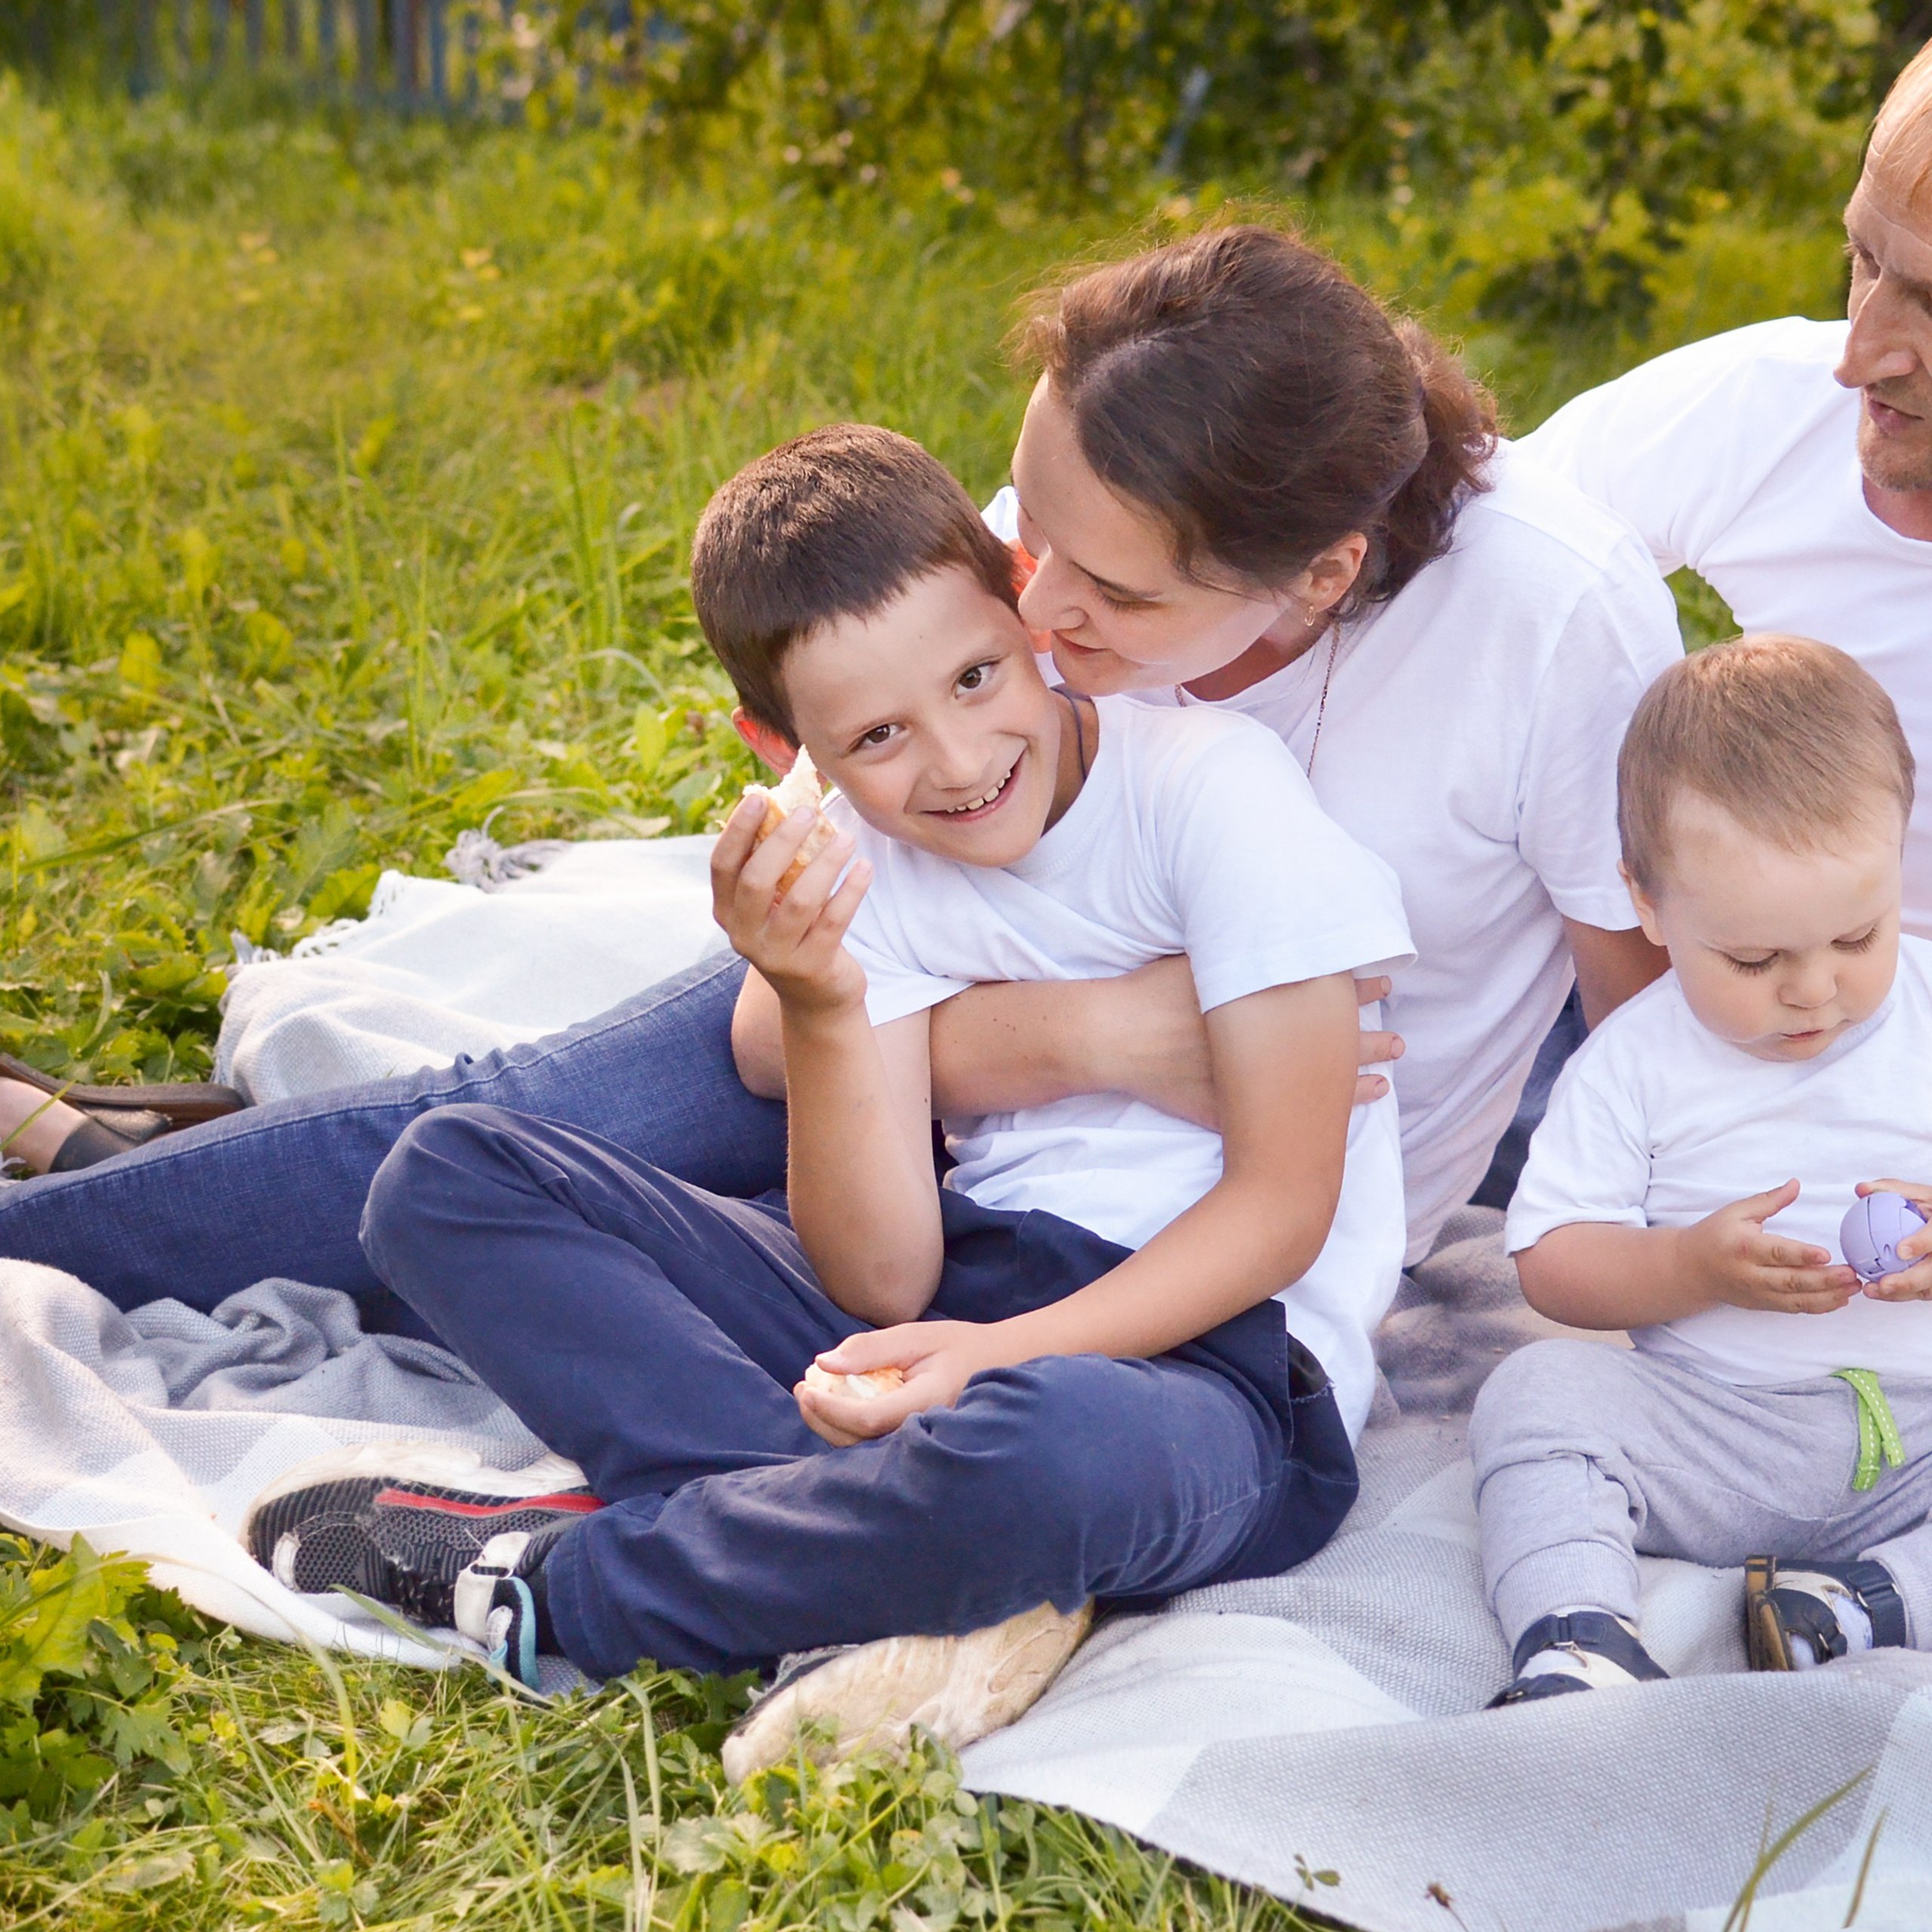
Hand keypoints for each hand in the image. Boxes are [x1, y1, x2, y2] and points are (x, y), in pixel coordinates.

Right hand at [710, 792, 869, 1013]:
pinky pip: (833, 922)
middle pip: (756, 880)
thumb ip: (774, 865)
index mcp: (727, 912)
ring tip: (847, 838)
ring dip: (825, 864)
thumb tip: (791, 804)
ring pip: (800, 901)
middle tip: (809, 812)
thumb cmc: (795, 932)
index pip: (722, 865)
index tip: (758, 797)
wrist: (815, 997)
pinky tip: (864, 867)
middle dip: (782, 840)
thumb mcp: (774, 903)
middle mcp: (744, 936)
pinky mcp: (812, 967)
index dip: (737, 830)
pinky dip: (851, 891)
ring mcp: (776, 955)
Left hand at [793, 1320, 1013, 1445]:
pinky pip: (870, 1443)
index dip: (832, 1408)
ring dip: (828, 1423)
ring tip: (811, 1391)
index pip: (869, 1417)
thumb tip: (824, 1363)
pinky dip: (845, 1425)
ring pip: (861, 1447)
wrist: (994, 1367)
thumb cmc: (956, 1347)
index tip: (807, 1387)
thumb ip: (871, 1349)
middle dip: (821, 1417)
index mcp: (928, 1403)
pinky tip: (834, 1402)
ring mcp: (918, 1444)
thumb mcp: (916, 1335)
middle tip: (802, 1388)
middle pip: (858, 1440)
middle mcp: (923, 1433)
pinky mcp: (910, 1444)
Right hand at [1094, 961, 1402, 1128]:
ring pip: (1318, 1084)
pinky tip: (1336, 1115)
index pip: (1328, 995)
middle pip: (1332, 1043)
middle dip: (1369, 1039)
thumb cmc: (1152, 991)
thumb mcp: (1198, 953)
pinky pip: (1284, 1117)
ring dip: (1356, 1077)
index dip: (1360, 988)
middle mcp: (1267, 1045)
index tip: (1385, 984)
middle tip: (1399, 1039)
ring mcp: (1252, 1083)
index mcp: (1263, 1001)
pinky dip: (1318, 1116)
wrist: (1114, 1036)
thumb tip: (1264, 917)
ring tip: (1387, 1073)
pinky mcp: (1231, 1111)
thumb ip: (1235, 941)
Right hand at [1681, 1181, 1858, 1314]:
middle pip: (1792, 1280)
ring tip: (1853, 1288)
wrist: (1691, 1269)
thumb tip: (1796, 1184)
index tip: (1826, 1254)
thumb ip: (1769, 1201)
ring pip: (1797, 1300)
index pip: (1777, 1252)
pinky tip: (1839, 1300)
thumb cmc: (1714, 1235)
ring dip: (1828, 1296)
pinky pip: (1794, 1309)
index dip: (1802, 1254)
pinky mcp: (1763, 1304)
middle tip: (1851, 1274)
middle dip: (1825, 1279)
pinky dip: (1818, 1307)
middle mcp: (1752, 1274)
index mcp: (1745, 1247)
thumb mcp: (1736, 1212)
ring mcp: (1758, 1293)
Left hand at [1853, 1179, 1931, 1300]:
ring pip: (1927, 1288)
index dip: (1922, 1244)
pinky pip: (1922, 1292)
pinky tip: (1878, 1291)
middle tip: (1884, 1284)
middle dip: (1909, 1282)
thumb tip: (1862, 1189)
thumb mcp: (1922, 1195)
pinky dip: (1901, 1294)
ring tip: (1874, 1290)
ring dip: (1901, 1293)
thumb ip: (1893, 1190)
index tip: (1901, 1250)